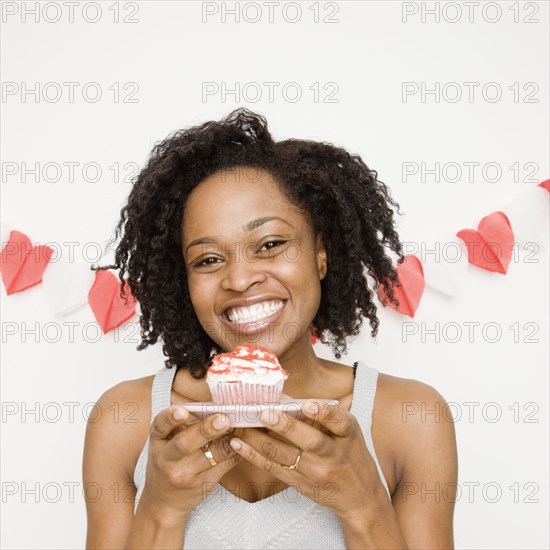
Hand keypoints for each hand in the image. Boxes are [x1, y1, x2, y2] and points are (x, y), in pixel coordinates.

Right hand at [141, 404, 240, 520]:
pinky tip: (243, 441)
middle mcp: (167, 459)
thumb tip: (213, 403)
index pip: (161, 426)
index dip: (171, 417)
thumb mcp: (166, 441)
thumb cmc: (168, 460)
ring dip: (228, 440)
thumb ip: (183, 424)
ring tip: (239, 427)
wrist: (164, 501)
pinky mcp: (203, 484)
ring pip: (211, 455)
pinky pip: (224, 465)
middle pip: (185, 444)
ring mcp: (185, 474)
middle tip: (223, 418)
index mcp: (158, 440)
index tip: (182, 410)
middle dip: (206, 430)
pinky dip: (236, 451)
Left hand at [228, 400, 388, 522]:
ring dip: (258, 438)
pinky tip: (238, 444)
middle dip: (284, 425)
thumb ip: (322, 413)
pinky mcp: (300, 484)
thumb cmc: (350, 453)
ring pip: (283, 454)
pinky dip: (253, 455)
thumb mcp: (346, 430)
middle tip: (263, 412)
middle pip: (309, 440)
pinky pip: (273, 468)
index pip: (339, 421)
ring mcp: (314, 471)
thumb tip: (285, 397)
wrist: (360, 497)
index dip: (324, 412)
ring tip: (241, 424)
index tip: (308, 404)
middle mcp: (332, 454)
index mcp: (347, 434)